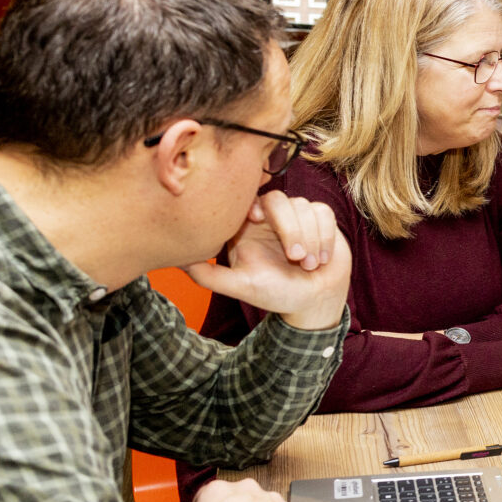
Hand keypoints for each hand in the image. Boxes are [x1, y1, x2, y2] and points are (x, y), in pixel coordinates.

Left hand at [185, 191, 350, 330]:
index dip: (254, 204)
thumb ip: (208, 274)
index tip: (257, 220)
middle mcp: (272, 218)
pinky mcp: (321, 219)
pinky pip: (323, 212)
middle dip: (290, 229)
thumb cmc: (276, 294)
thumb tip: (176, 260)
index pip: (247, 200)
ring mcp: (298, 216)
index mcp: (248, 228)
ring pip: (303, 206)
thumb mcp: (241, 286)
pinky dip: (324, 236)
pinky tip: (322, 258)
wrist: (314, 302)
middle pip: (278, 200)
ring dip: (311, 238)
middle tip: (296, 258)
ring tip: (310, 266)